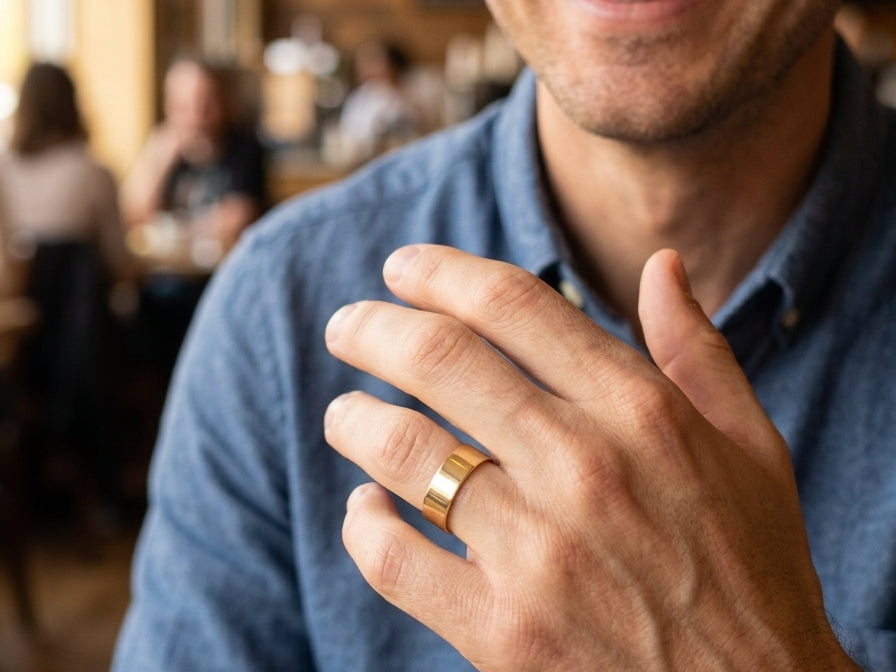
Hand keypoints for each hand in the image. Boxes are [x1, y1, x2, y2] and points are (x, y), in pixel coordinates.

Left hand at [324, 245, 858, 671]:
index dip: (441, 272)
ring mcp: (537, 552)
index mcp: (641, 411)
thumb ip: (698, 350)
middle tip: (347, 326)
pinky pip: (393, 559)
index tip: (403, 268)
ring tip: (346, 414)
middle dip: (373, 329)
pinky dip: (362, 524)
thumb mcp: (753, 446)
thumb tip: (662, 265)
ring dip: (354, 420)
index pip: (513, 304)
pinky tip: (366, 506)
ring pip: (403, 451)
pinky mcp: (501, 631)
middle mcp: (582, 467)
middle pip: (439, 359)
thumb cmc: (752, 568)